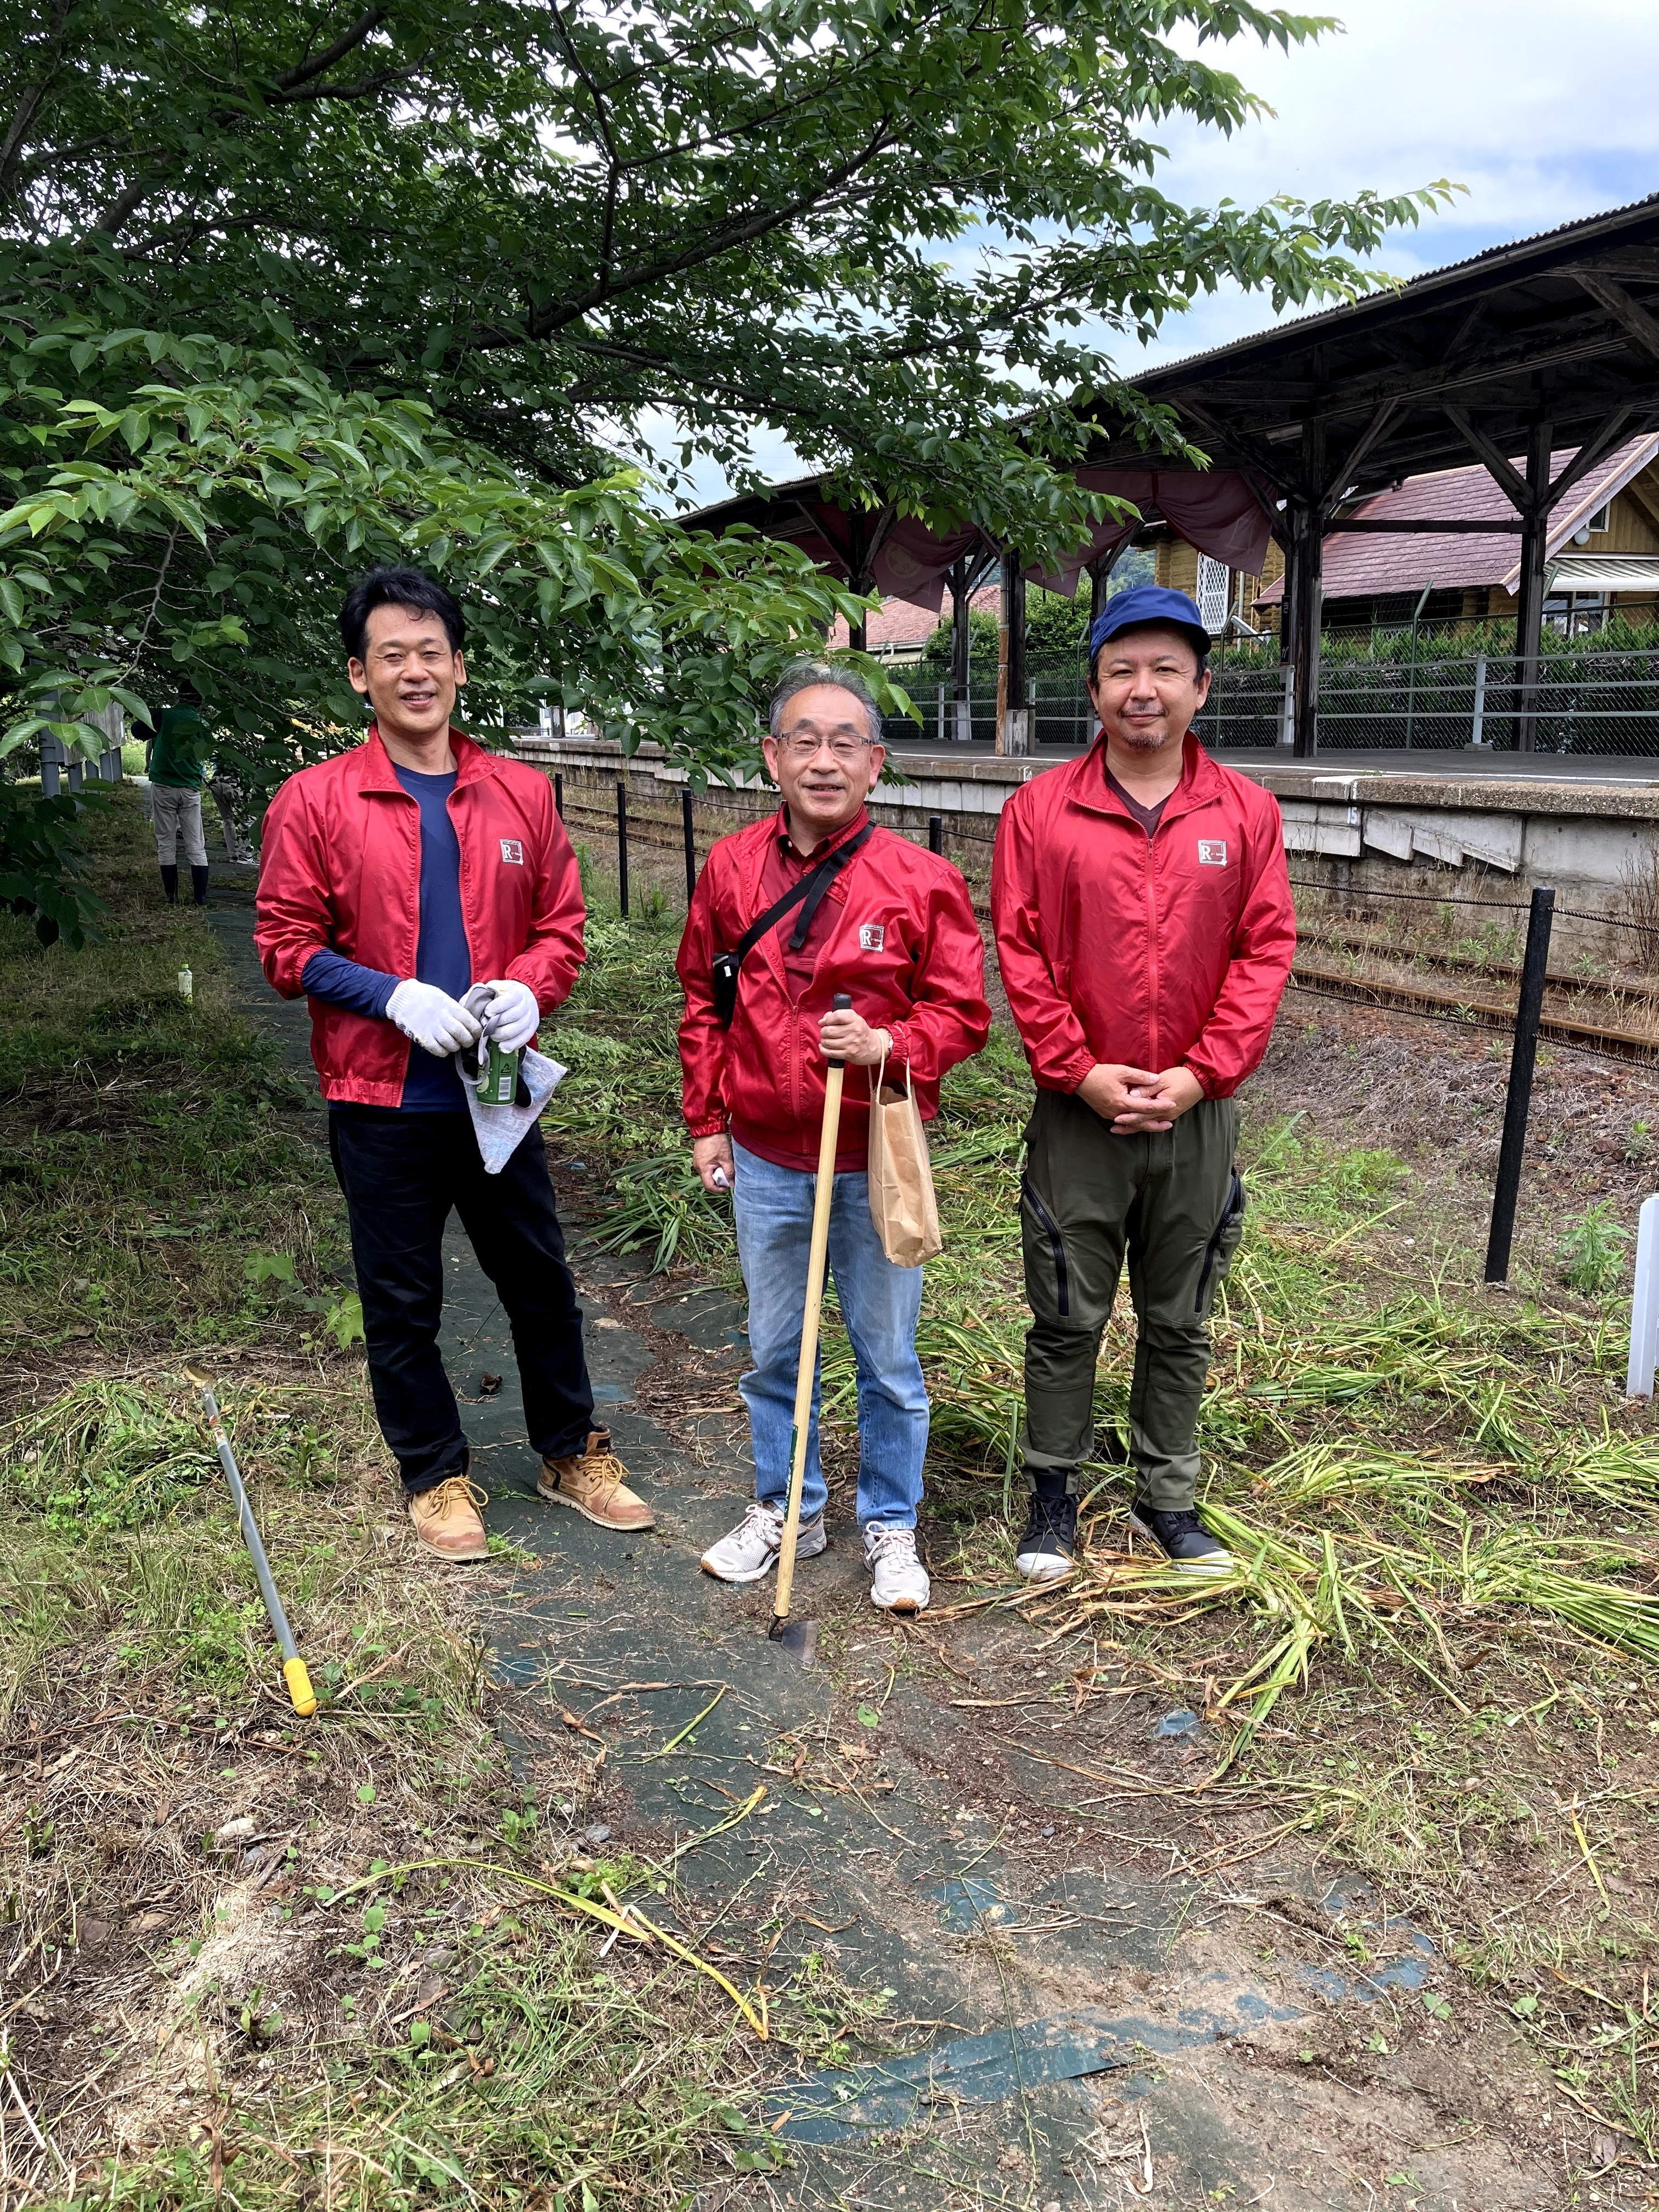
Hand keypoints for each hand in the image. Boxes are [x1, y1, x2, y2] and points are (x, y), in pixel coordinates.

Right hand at [387, 977, 481, 1056]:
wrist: (404, 998)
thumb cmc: (427, 997)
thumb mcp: (444, 998)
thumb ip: (456, 1010)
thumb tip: (471, 1023)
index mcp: (450, 1007)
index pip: (470, 1021)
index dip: (477, 1030)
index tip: (477, 1033)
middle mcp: (442, 1018)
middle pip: (461, 1034)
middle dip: (468, 1041)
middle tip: (467, 1041)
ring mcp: (432, 1028)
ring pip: (451, 1044)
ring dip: (456, 1047)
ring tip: (455, 1045)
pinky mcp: (423, 1037)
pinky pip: (437, 1050)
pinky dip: (444, 1052)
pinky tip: (444, 1048)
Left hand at [479, 977, 539, 1051]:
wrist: (522, 999)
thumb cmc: (503, 994)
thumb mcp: (492, 988)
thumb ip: (479, 992)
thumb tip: (467, 1002)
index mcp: (519, 991)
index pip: (510, 999)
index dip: (498, 1006)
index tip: (487, 1012)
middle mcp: (528, 1004)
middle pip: (514, 1016)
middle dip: (498, 1023)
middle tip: (486, 1027)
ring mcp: (531, 1018)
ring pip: (518, 1029)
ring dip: (502, 1035)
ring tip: (492, 1036)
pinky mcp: (532, 1029)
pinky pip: (523, 1039)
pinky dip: (512, 1044)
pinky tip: (502, 1047)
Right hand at [693, 1133, 734, 1193]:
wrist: (708, 1126)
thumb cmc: (716, 1142)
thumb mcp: (726, 1158)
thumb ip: (729, 1172)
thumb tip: (731, 1184)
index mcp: (703, 1169)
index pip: (709, 1186)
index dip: (719, 1189)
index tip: (728, 1185)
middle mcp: (697, 1167)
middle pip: (708, 1180)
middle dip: (719, 1180)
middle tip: (729, 1175)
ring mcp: (697, 1162)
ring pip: (708, 1173)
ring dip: (717, 1173)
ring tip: (725, 1166)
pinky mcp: (699, 1157)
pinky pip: (707, 1167)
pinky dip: (714, 1167)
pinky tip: (721, 1161)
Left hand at [818, 1008, 890, 1066]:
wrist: (875, 1047)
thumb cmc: (860, 1031)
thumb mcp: (853, 1019)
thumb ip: (837, 1016)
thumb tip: (822, 1021)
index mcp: (855, 1019)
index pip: (836, 1016)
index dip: (827, 1019)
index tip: (825, 1022)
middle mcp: (854, 1031)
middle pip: (829, 1030)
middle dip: (823, 1031)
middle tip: (826, 1032)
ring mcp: (851, 1043)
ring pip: (827, 1042)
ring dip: (824, 1041)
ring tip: (827, 1040)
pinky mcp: (849, 1054)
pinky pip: (830, 1053)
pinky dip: (823, 1049)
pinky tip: (824, 1047)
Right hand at [1081, 1062, 1204, 1134]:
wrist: (1080, 1079)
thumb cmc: (1101, 1073)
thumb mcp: (1122, 1071)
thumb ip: (1141, 1076)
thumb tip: (1157, 1078)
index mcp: (1123, 1101)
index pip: (1146, 1106)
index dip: (1160, 1106)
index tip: (1172, 1104)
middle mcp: (1118, 1112)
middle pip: (1140, 1121)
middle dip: (1156, 1123)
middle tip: (1169, 1123)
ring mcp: (1111, 1115)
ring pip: (1132, 1123)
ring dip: (1145, 1125)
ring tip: (1158, 1126)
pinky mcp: (1107, 1114)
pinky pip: (1124, 1121)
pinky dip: (1134, 1123)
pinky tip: (1141, 1123)